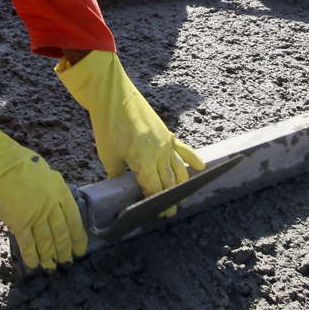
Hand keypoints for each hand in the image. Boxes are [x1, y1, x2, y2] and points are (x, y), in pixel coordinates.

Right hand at [0, 113, 83, 270]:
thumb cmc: (14, 162)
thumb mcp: (41, 171)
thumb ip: (47, 189)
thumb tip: (47, 203)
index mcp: (59, 189)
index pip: (73, 218)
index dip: (77, 237)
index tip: (79, 249)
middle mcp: (51, 204)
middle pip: (61, 233)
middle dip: (64, 251)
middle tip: (66, 263)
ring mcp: (36, 214)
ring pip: (46, 241)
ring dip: (49, 257)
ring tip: (51, 268)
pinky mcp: (19, 222)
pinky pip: (28, 243)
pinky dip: (32, 256)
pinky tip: (34, 265)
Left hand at [56, 51, 203, 211]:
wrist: (113, 95)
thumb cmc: (107, 124)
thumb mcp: (107, 154)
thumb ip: (115, 174)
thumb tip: (118, 187)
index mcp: (143, 160)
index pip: (153, 188)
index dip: (154, 202)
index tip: (156, 214)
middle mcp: (159, 153)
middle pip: (168, 182)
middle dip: (169, 199)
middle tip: (169, 213)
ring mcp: (165, 142)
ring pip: (179, 169)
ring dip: (181, 185)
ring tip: (181, 197)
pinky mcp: (167, 133)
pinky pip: (184, 149)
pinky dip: (193, 159)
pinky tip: (201, 168)